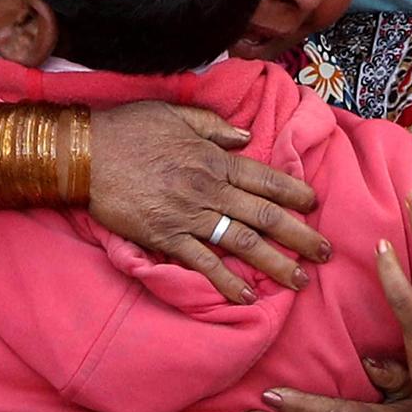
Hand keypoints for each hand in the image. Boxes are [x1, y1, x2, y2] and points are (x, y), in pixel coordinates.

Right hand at [90, 102, 323, 303]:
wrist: (85, 153)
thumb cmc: (127, 129)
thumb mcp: (175, 114)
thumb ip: (213, 126)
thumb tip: (246, 137)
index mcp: (214, 158)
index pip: (265, 178)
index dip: (294, 192)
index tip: (315, 205)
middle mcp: (209, 189)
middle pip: (264, 215)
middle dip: (300, 234)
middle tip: (326, 251)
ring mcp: (189, 215)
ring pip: (243, 242)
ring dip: (275, 263)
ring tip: (299, 281)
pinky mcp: (165, 237)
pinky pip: (203, 263)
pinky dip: (225, 281)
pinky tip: (245, 297)